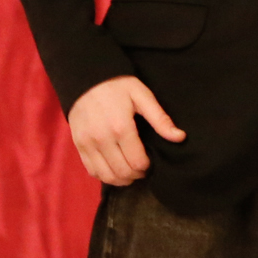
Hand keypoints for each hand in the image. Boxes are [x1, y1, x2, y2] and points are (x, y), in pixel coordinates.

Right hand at [68, 76, 184, 186]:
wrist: (86, 78)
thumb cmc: (117, 86)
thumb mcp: (142, 95)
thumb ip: (160, 119)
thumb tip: (180, 137)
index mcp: (121, 127)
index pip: (137, 162)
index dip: (147, 166)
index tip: (150, 161)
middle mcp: (102, 139)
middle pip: (123, 173)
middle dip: (136, 174)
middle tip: (141, 168)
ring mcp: (87, 144)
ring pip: (106, 176)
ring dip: (121, 179)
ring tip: (129, 171)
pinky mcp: (78, 145)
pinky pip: (92, 171)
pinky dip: (104, 175)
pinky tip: (113, 169)